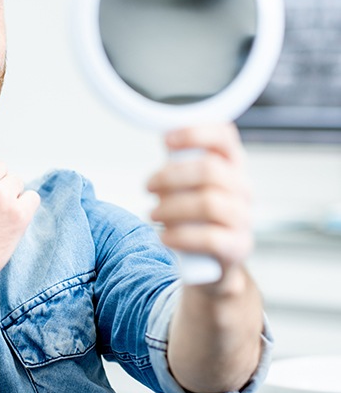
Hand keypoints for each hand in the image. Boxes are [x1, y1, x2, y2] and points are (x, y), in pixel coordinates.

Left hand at [146, 123, 252, 273]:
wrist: (211, 259)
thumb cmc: (195, 213)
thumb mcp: (188, 183)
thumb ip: (180, 162)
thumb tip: (165, 140)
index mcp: (231, 165)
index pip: (224, 136)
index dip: (195, 133)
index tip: (166, 140)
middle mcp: (242, 187)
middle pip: (210, 170)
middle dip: (171, 176)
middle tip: (149, 186)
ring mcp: (243, 217)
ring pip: (208, 203)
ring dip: (172, 207)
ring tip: (153, 213)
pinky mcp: (238, 246)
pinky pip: (210, 238)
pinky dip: (180, 236)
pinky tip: (165, 236)